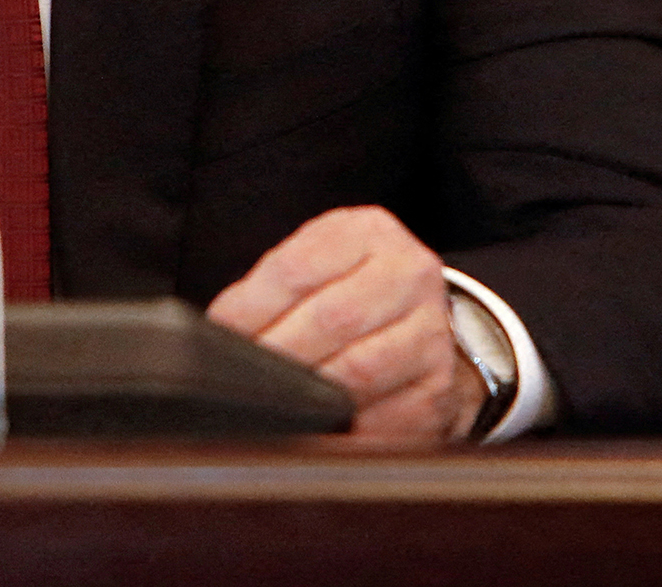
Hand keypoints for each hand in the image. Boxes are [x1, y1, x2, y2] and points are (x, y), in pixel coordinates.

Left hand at [207, 205, 483, 443]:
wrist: (422, 325)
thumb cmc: (353, 293)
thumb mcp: (320, 264)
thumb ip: (275, 286)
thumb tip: (222, 330)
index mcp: (369, 233)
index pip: (298, 267)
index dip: (251, 306)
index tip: (223, 332)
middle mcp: (409, 273)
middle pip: (332, 318)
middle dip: (278, 352)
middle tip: (243, 376)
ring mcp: (432, 331)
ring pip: (359, 370)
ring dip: (309, 394)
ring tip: (277, 402)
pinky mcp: (439, 387)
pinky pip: (384, 416)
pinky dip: (345, 429)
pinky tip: (320, 428)